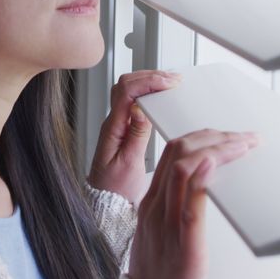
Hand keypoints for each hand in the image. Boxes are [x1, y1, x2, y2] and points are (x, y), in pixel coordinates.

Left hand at [88, 70, 181, 202]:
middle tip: (173, 79)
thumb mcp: (129, 165)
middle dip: (150, 76)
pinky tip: (160, 96)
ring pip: (129, 90)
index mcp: (112, 129)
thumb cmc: (115, 189)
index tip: (169, 83)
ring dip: (148, 81)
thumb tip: (141, 109)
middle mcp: (113, 123)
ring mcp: (117, 124)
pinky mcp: (124, 129)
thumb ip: (136, 136)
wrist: (106, 202)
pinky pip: (132, 102)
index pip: (126, 92)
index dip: (148, 81)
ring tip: (170, 83)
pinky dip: (147, 93)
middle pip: (126, 84)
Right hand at [127, 129, 257, 278]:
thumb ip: (174, 209)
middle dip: (214, 137)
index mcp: (150, 205)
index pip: (171, 154)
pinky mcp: (185, 248)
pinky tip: (214, 164)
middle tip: (243, 137)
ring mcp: (167, 227)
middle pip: (178, 154)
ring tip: (243, 144)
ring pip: (184, 171)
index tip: (227, 134)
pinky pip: (190, 206)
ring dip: (218, 150)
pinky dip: (202, 179)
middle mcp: (155, 210)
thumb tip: (199, 187)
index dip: (201, 136)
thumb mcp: (160, 236)